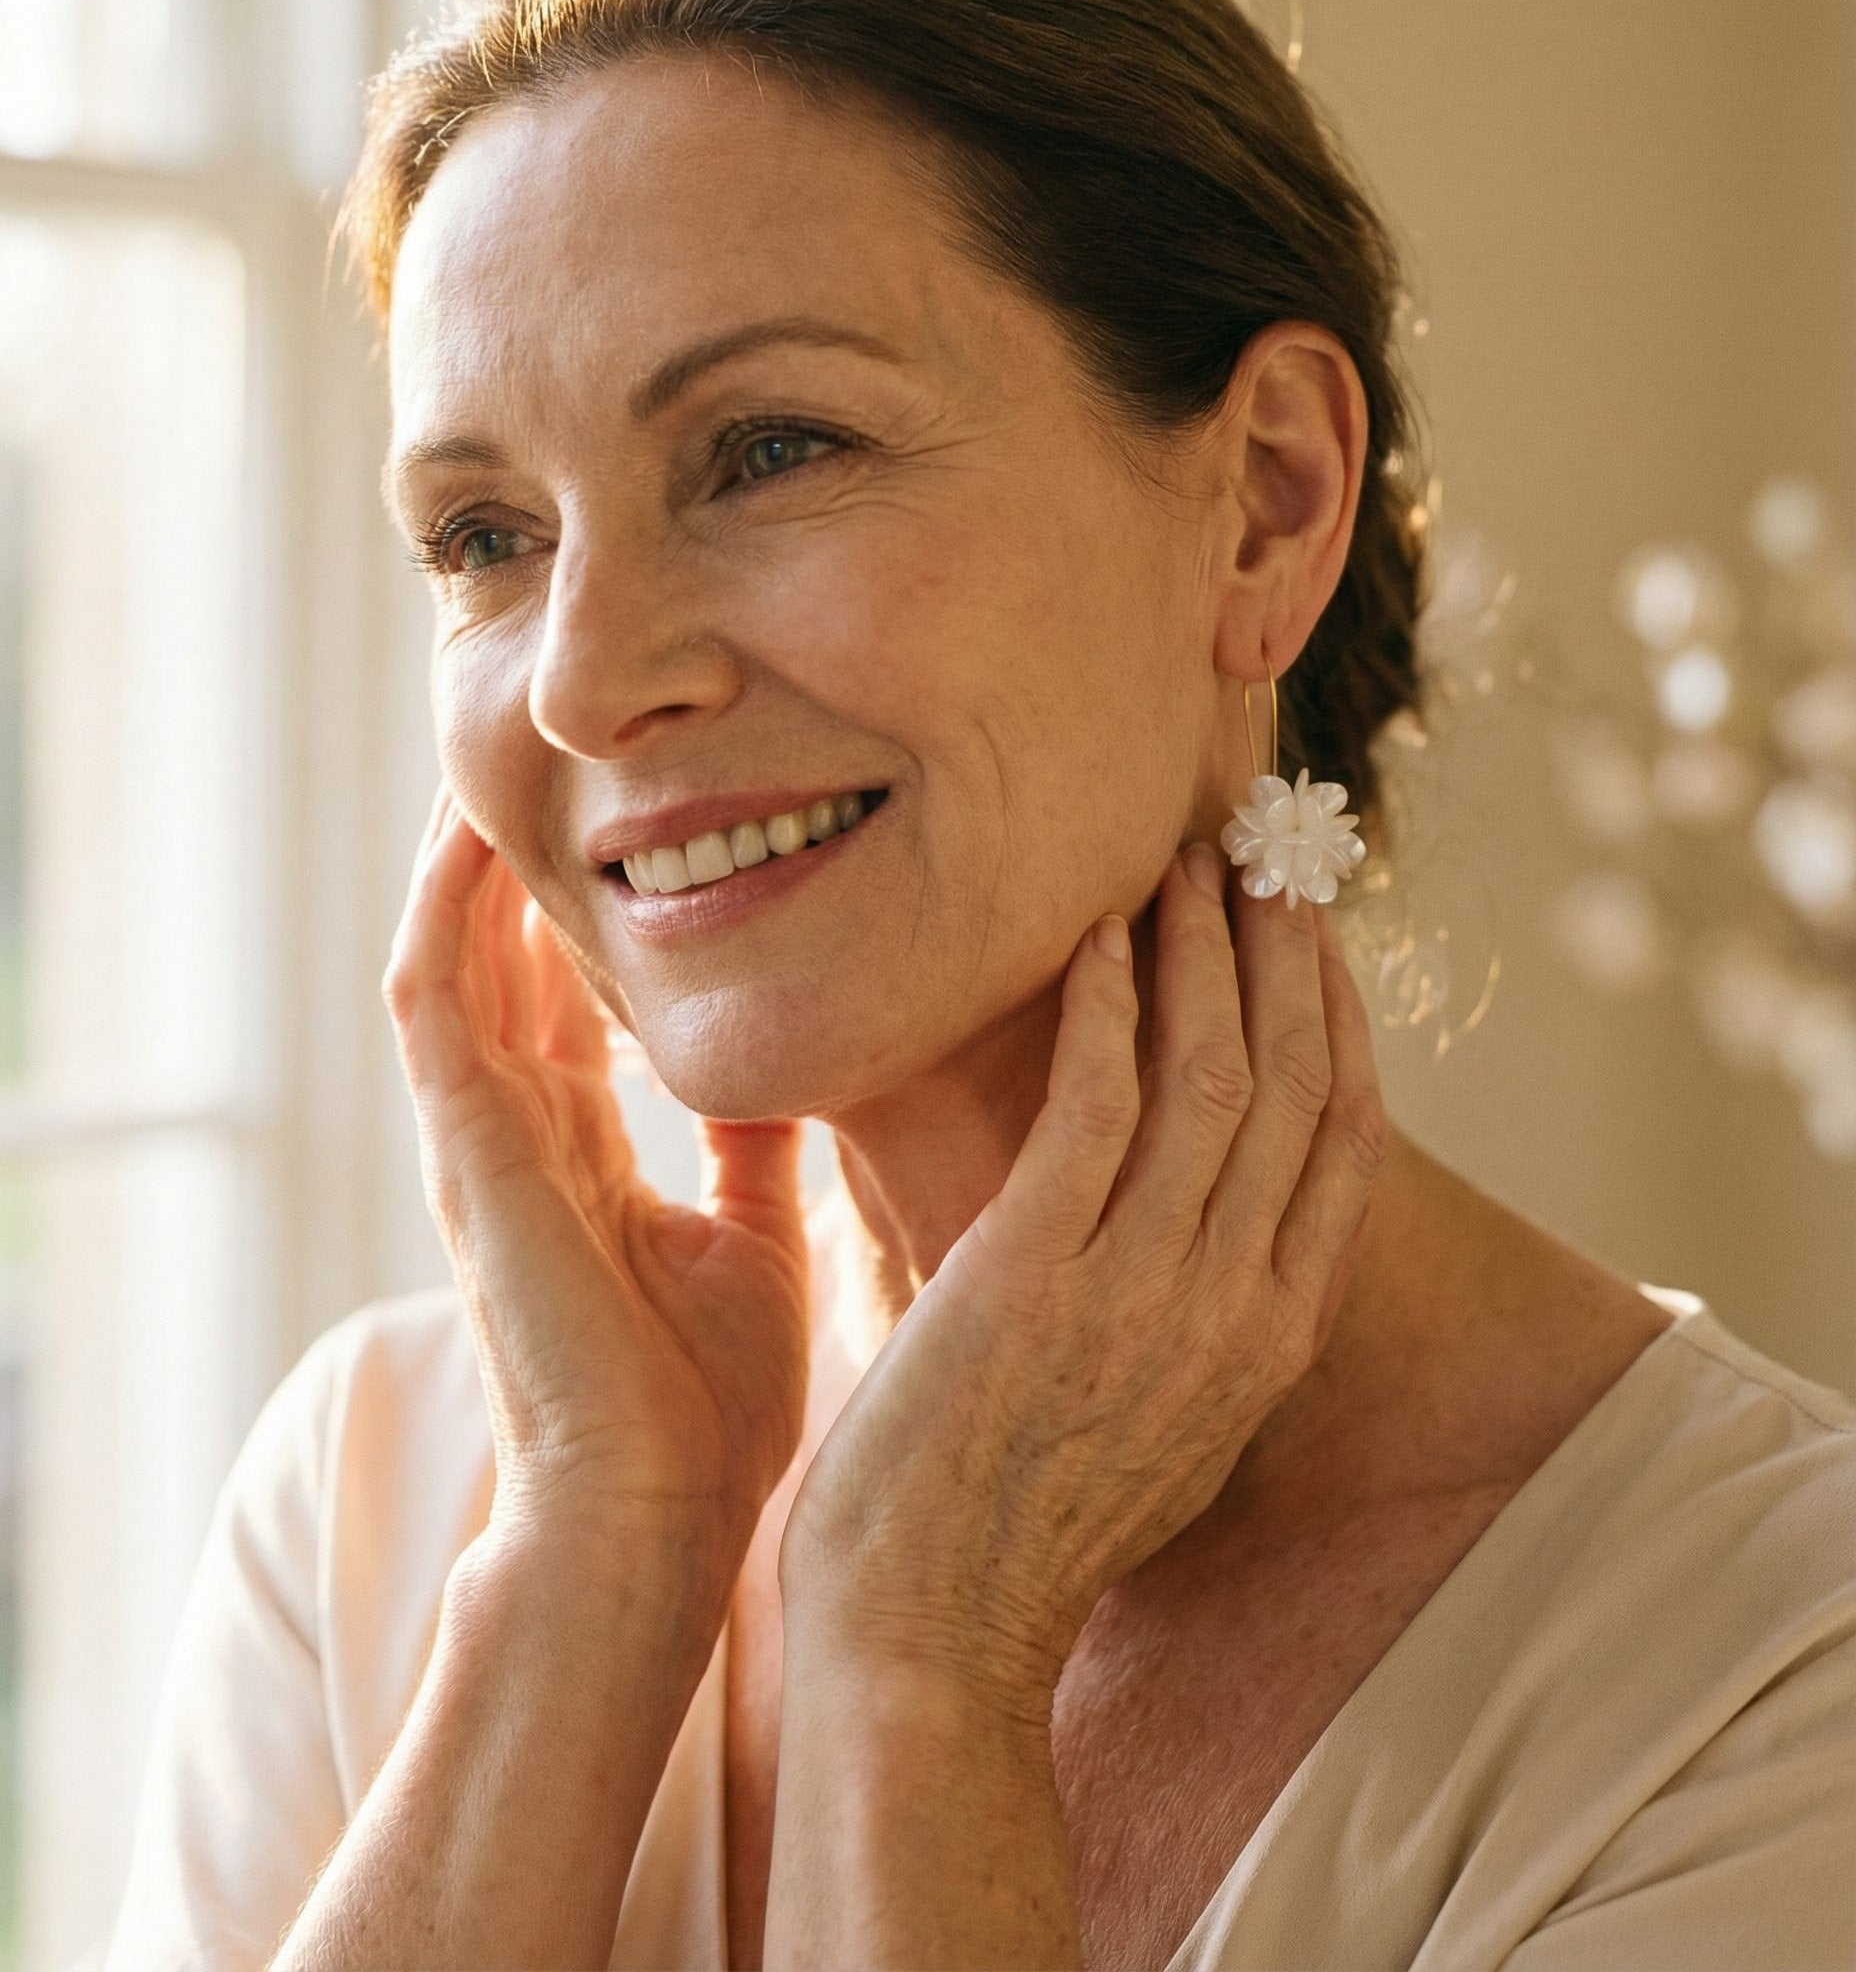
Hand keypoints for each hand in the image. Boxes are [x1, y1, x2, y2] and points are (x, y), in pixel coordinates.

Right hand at [384, 789, 810, 1573]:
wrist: (657, 1515)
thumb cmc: (706, 1401)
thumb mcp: (753, 1233)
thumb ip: (754, 1144)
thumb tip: (799, 1064)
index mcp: (580, 1147)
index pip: (568, 992)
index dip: (590, 903)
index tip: (638, 811)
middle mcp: (517, 1126)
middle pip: (505, 951)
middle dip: (527, 851)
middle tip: (564, 742)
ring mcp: (478, 1132)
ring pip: (455, 949)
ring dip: (476, 851)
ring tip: (511, 747)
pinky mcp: (462, 1142)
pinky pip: (432, 991)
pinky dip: (449, 905)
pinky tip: (479, 827)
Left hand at [778, 842, 1386, 1712]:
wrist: (933, 1638)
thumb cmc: (1020, 1529)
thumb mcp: (1162, 1433)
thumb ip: (1200, 1329)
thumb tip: (1193, 1235)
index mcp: (1272, 1344)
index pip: (1345, 1147)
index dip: (1340, 1025)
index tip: (1317, 942)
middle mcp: (1236, 1310)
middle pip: (1297, 1087)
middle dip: (1287, 960)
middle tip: (1264, 864)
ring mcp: (1146, 1293)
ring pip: (1213, 1076)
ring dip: (1202, 955)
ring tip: (1181, 869)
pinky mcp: (1039, 1276)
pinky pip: (1098, 1101)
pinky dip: (1106, 1006)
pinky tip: (1095, 939)